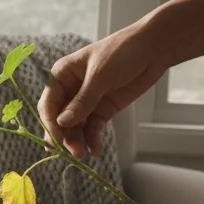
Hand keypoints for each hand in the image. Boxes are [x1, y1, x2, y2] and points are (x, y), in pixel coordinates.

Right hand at [38, 22, 168, 157]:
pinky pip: (92, 128)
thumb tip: (62, 123)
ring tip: (83, 154)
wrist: (154, 49)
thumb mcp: (101, 75)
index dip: (50, 123)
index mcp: (62, 76)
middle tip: (72, 152)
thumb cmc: (122, 52)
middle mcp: (70, 90)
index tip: (56, 141)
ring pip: (75, 127)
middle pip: (60, 119)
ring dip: (77, 141)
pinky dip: (92, 139)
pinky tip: (96, 149)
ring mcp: (87, 101)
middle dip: (64, 136)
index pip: (48, 104)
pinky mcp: (102, 109)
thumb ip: (82, 101)